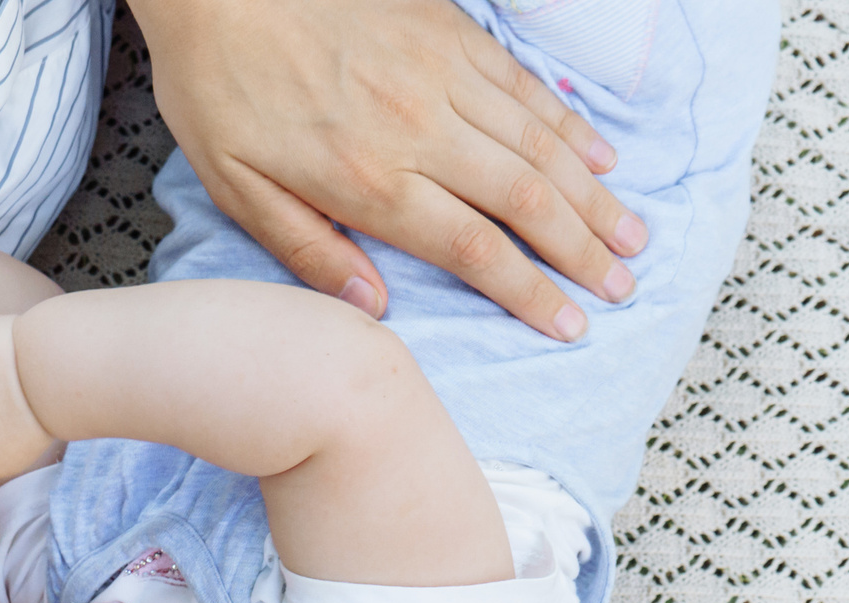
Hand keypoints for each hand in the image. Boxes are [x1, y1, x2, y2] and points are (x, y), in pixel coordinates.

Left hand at [132, 0, 646, 340]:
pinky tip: (599, 155)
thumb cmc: (217, 87)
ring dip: (593, 194)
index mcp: (369, 181)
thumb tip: (374, 307)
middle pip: (525, 201)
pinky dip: (569, 124)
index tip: (569, 324)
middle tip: (622, 287)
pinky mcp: (448, 33)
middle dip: (581, 251)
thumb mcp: (237, 188)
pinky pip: (524, 86)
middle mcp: (419, 130)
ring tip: (631, 236)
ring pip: (539, 144)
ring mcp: (441, 76)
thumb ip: (308, 252)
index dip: (531, 292)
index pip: (474, 250)